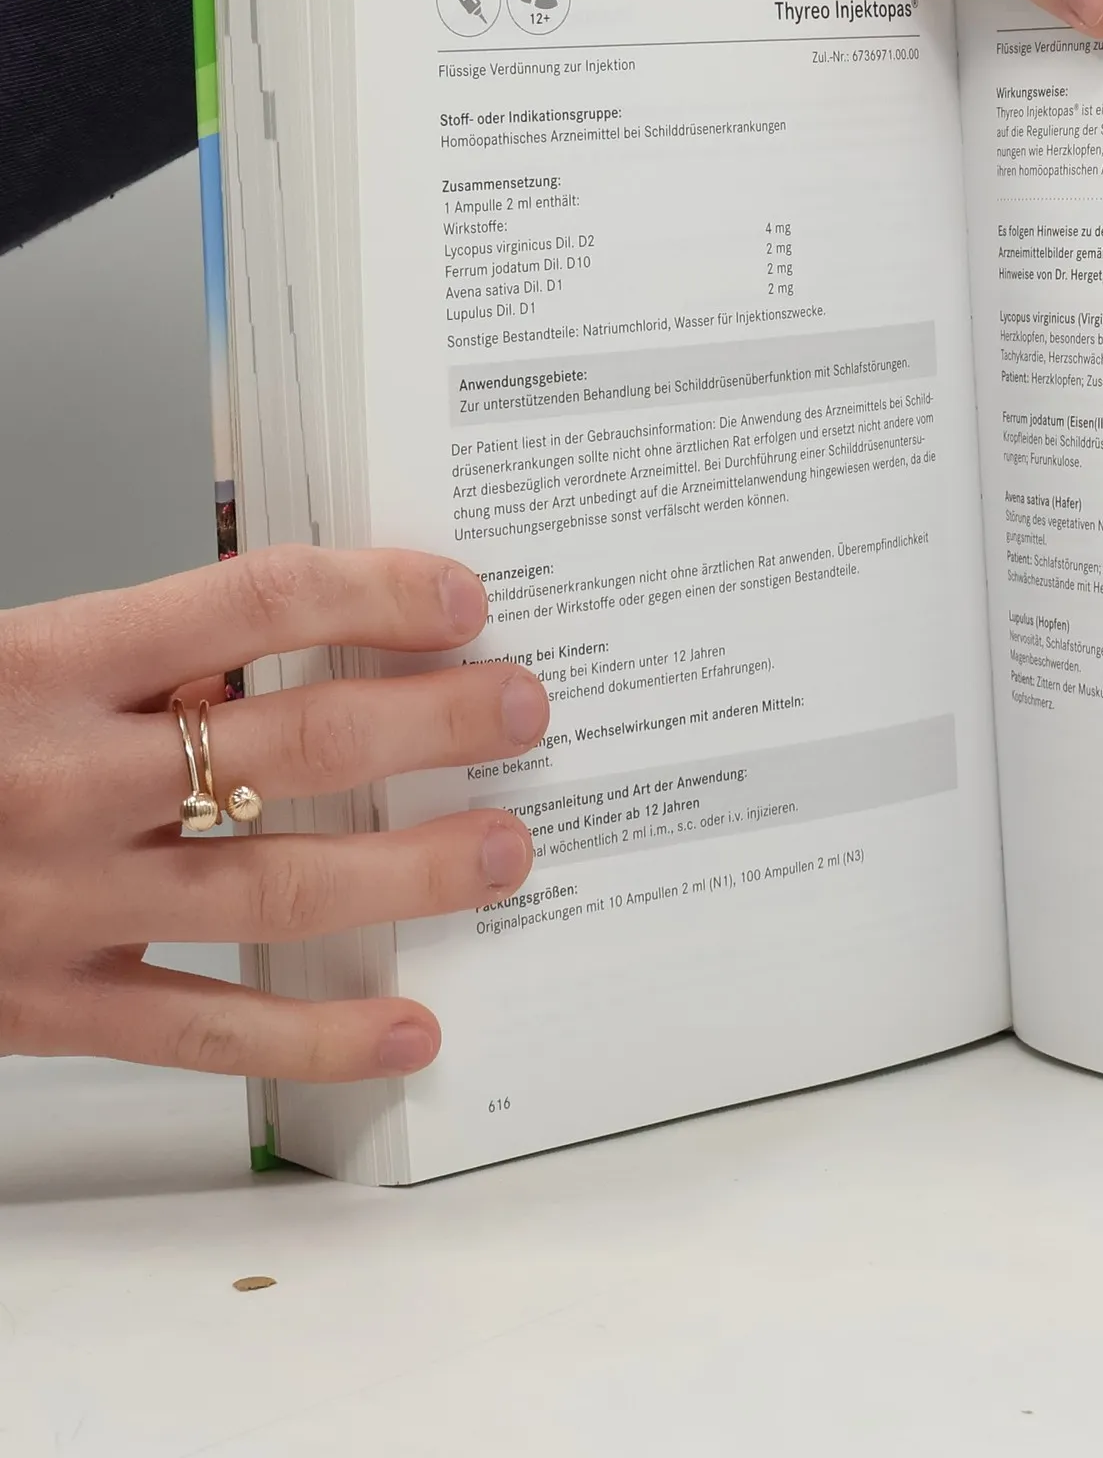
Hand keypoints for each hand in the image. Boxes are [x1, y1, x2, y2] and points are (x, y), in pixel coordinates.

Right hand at [0, 547, 544, 1079]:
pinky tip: (408, 1029)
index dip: (374, 591)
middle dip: (433, 720)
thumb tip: (279, 640)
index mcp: (44, 664)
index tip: (460, 595)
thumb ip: (134, 652)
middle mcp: (64, 781)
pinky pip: (202, 1033)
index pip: (252, 600)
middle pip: (296, 740)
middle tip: (524, 706)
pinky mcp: (44, 1007)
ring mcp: (58, 903)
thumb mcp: (0, 659)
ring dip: (410, 869)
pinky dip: (316, 1038)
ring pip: (275, 887)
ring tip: (506, 849)